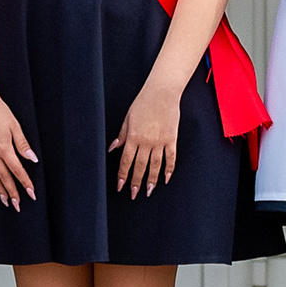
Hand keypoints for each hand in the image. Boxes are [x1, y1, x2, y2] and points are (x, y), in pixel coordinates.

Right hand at [0, 91, 37, 208]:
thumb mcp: (15, 126)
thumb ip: (23, 144)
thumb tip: (32, 158)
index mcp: (3, 148)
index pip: (17, 170)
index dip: (25, 183)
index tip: (31, 193)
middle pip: (4, 178)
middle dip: (12, 193)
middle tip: (17, 204)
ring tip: (5, 201)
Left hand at [111, 79, 181, 196]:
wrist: (162, 92)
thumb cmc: (143, 102)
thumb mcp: (128, 118)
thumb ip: (122, 134)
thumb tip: (113, 148)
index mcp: (133, 136)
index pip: (126, 161)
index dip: (123, 175)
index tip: (121, 186)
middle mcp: (146, 141)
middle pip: (140, 166)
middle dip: (136, 182)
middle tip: (134, 194)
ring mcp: (160, 141)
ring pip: (155, 165)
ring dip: (152, 180)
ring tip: (149, 190)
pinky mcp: (172, 139)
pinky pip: (171, 157)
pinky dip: (169, 169)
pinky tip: (166, 178)